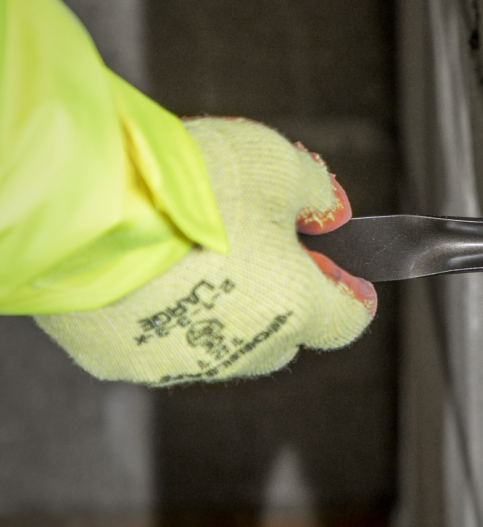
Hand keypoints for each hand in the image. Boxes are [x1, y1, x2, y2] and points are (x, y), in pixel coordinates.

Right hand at [35, 118, 375, 385]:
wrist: (87, 205)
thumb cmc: (194, 186)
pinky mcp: (122, 359)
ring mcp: (181, 360)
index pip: (346, 320)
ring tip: (205, 260)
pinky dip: (171, 317)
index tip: (350, 278)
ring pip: (226, 346)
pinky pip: (163, 343)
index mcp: (294, 307)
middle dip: (288, 301)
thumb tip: (331, 212)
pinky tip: (154, 277)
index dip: (351, 293)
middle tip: (270, 253)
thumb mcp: (278, 166)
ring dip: (230, 313)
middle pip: (286, 336)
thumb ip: (317, 192)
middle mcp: (244, 348)